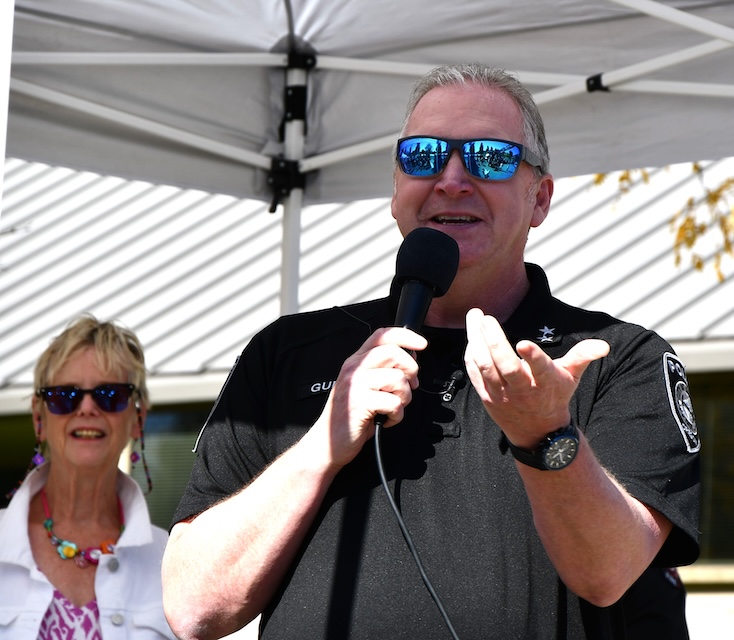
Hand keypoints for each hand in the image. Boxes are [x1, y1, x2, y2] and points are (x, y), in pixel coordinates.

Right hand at [312, 327, 427, 468]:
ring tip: (392, 407)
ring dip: (404, 397)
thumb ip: (383, 370)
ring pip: (398, 379)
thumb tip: (410, 358)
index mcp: (356, 361)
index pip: (381, 336)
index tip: (422, 344)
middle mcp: (354, 368)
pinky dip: (397, 415)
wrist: (326, 443)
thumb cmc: (350, 416)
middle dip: (410, 370)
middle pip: (393, 353)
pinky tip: (386, 418)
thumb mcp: (365, 386)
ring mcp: (355, 384)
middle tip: (408, 386)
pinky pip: (394, 403)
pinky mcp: (359, 403)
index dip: (406, 336)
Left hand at [464, 308, 608, 447]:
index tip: (523, 343)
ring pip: (485, 366)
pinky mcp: (487, 396)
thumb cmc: (554, 395)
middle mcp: (522, 389)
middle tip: (487, 318)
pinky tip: (472, 336)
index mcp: (544, 382)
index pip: (539, 368)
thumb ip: (582, 356)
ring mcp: (501, 394)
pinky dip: (471, 354)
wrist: (536, 431)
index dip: (532, 356)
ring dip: (476, 341)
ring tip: (474, 316)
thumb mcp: (571, 376)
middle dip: (494, 341)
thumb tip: (604, 345)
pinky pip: (474, 373)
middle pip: (505, 365)